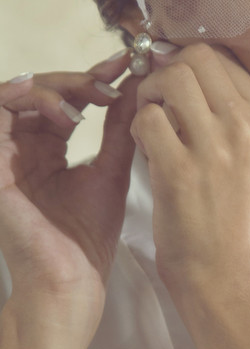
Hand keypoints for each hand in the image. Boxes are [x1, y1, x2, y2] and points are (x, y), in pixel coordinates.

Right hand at [0, 52, 136, 332]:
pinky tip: (66, 112)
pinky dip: (29, 102)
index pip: (63, 99)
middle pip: (37, 90)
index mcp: (45, 149)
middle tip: (110, 81)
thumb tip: (136, 86)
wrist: (72, 282)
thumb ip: (119, 128)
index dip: (93, 77)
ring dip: (53, 87)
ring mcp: (2, 156)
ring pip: (14, 94)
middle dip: (76, 78)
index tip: (129, 66)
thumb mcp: (111, 170)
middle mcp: (20, 148)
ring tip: (88, 97)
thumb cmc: (88, 238)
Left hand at [131, 44, 249, 302]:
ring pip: (170, 79)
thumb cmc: (228, 211)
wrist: (224, 270)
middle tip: (156, 102)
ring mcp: (217, 147)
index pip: (222, 55)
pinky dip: (137, 129)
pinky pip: (146, 118)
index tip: (173, 88)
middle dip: (165, 72)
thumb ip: (225, 109)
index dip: (186, 61)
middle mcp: (247, 126)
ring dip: (148, 96)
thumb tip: (179, 59)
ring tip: (151, 127)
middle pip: (195, 56)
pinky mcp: (181, 171)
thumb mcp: (248, 154)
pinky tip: (147, 152)